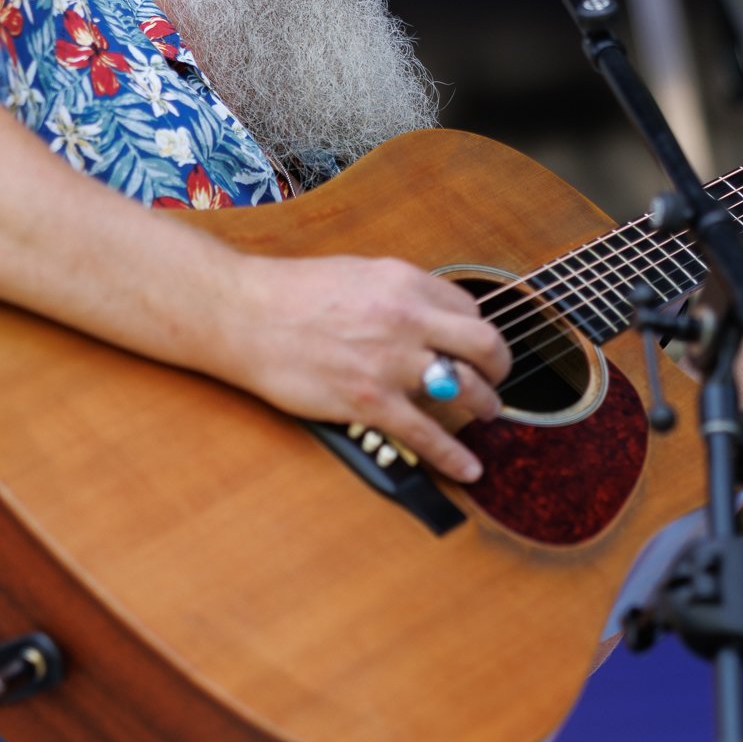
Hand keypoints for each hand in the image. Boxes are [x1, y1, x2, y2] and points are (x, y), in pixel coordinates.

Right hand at [213, 254, 509, 482]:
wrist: (243, 314)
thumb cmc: (290, 293)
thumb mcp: (359, 274)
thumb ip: (400, 294)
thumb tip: (429, 314)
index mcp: (404, 282)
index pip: (468, 308)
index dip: (474, 331)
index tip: (471, 346)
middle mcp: (406, 318)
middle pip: (483, 344)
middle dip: (499, 366)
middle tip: (496, 378)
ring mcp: (389, 362)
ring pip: (464, 388)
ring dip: (484, 405)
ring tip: (486, 413)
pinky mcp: (369, 401)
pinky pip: (426, 434)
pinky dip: (454, 456)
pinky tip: (469, 468)